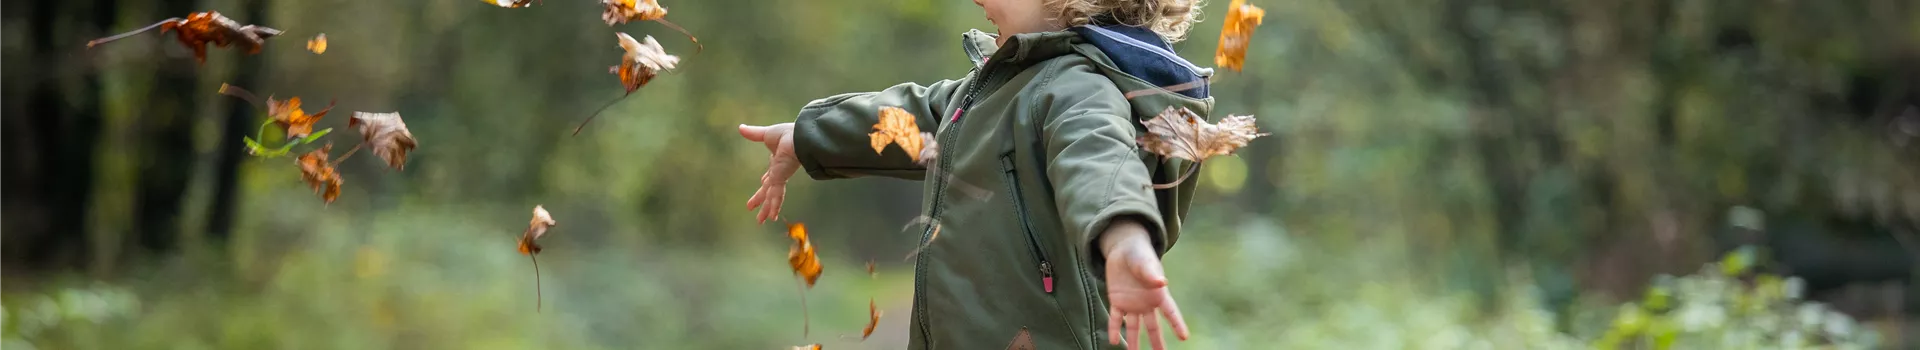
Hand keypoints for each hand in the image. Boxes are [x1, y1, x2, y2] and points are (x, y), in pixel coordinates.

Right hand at [738, 123, 798, 223]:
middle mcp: (778, 172)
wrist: (799, 137)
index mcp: (777, 162)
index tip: (763, 184)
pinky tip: (771, 217)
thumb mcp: (766, 134)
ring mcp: (780, 177)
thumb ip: (753, 133)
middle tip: (757, 211)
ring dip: (767, 209)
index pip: (770, 175)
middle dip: (762, 200)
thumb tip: (740, 127)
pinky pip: (775, 196)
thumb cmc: (786, 134)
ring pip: (771, 197)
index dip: (766, 181)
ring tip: (761, 222)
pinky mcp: (780, 180)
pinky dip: (773, 206)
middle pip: (768, 190)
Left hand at [1102, 226, 1188, 349]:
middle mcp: (1147, 303)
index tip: (1184, 337)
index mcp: (1158, 294)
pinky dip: (1114, 328)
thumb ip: (1151, 273)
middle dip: (1157, 341)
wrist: (1123, 249)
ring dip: (1133, 340)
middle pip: (1153, 326)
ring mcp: (1132, 304)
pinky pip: (1116, 318)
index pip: (1170, 312)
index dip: (1177, 324)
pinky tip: (1113, 341)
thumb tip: (1161, 282)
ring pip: (1134, 326)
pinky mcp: (1117, 301)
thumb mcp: (1145, 262)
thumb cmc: (1140, 254)